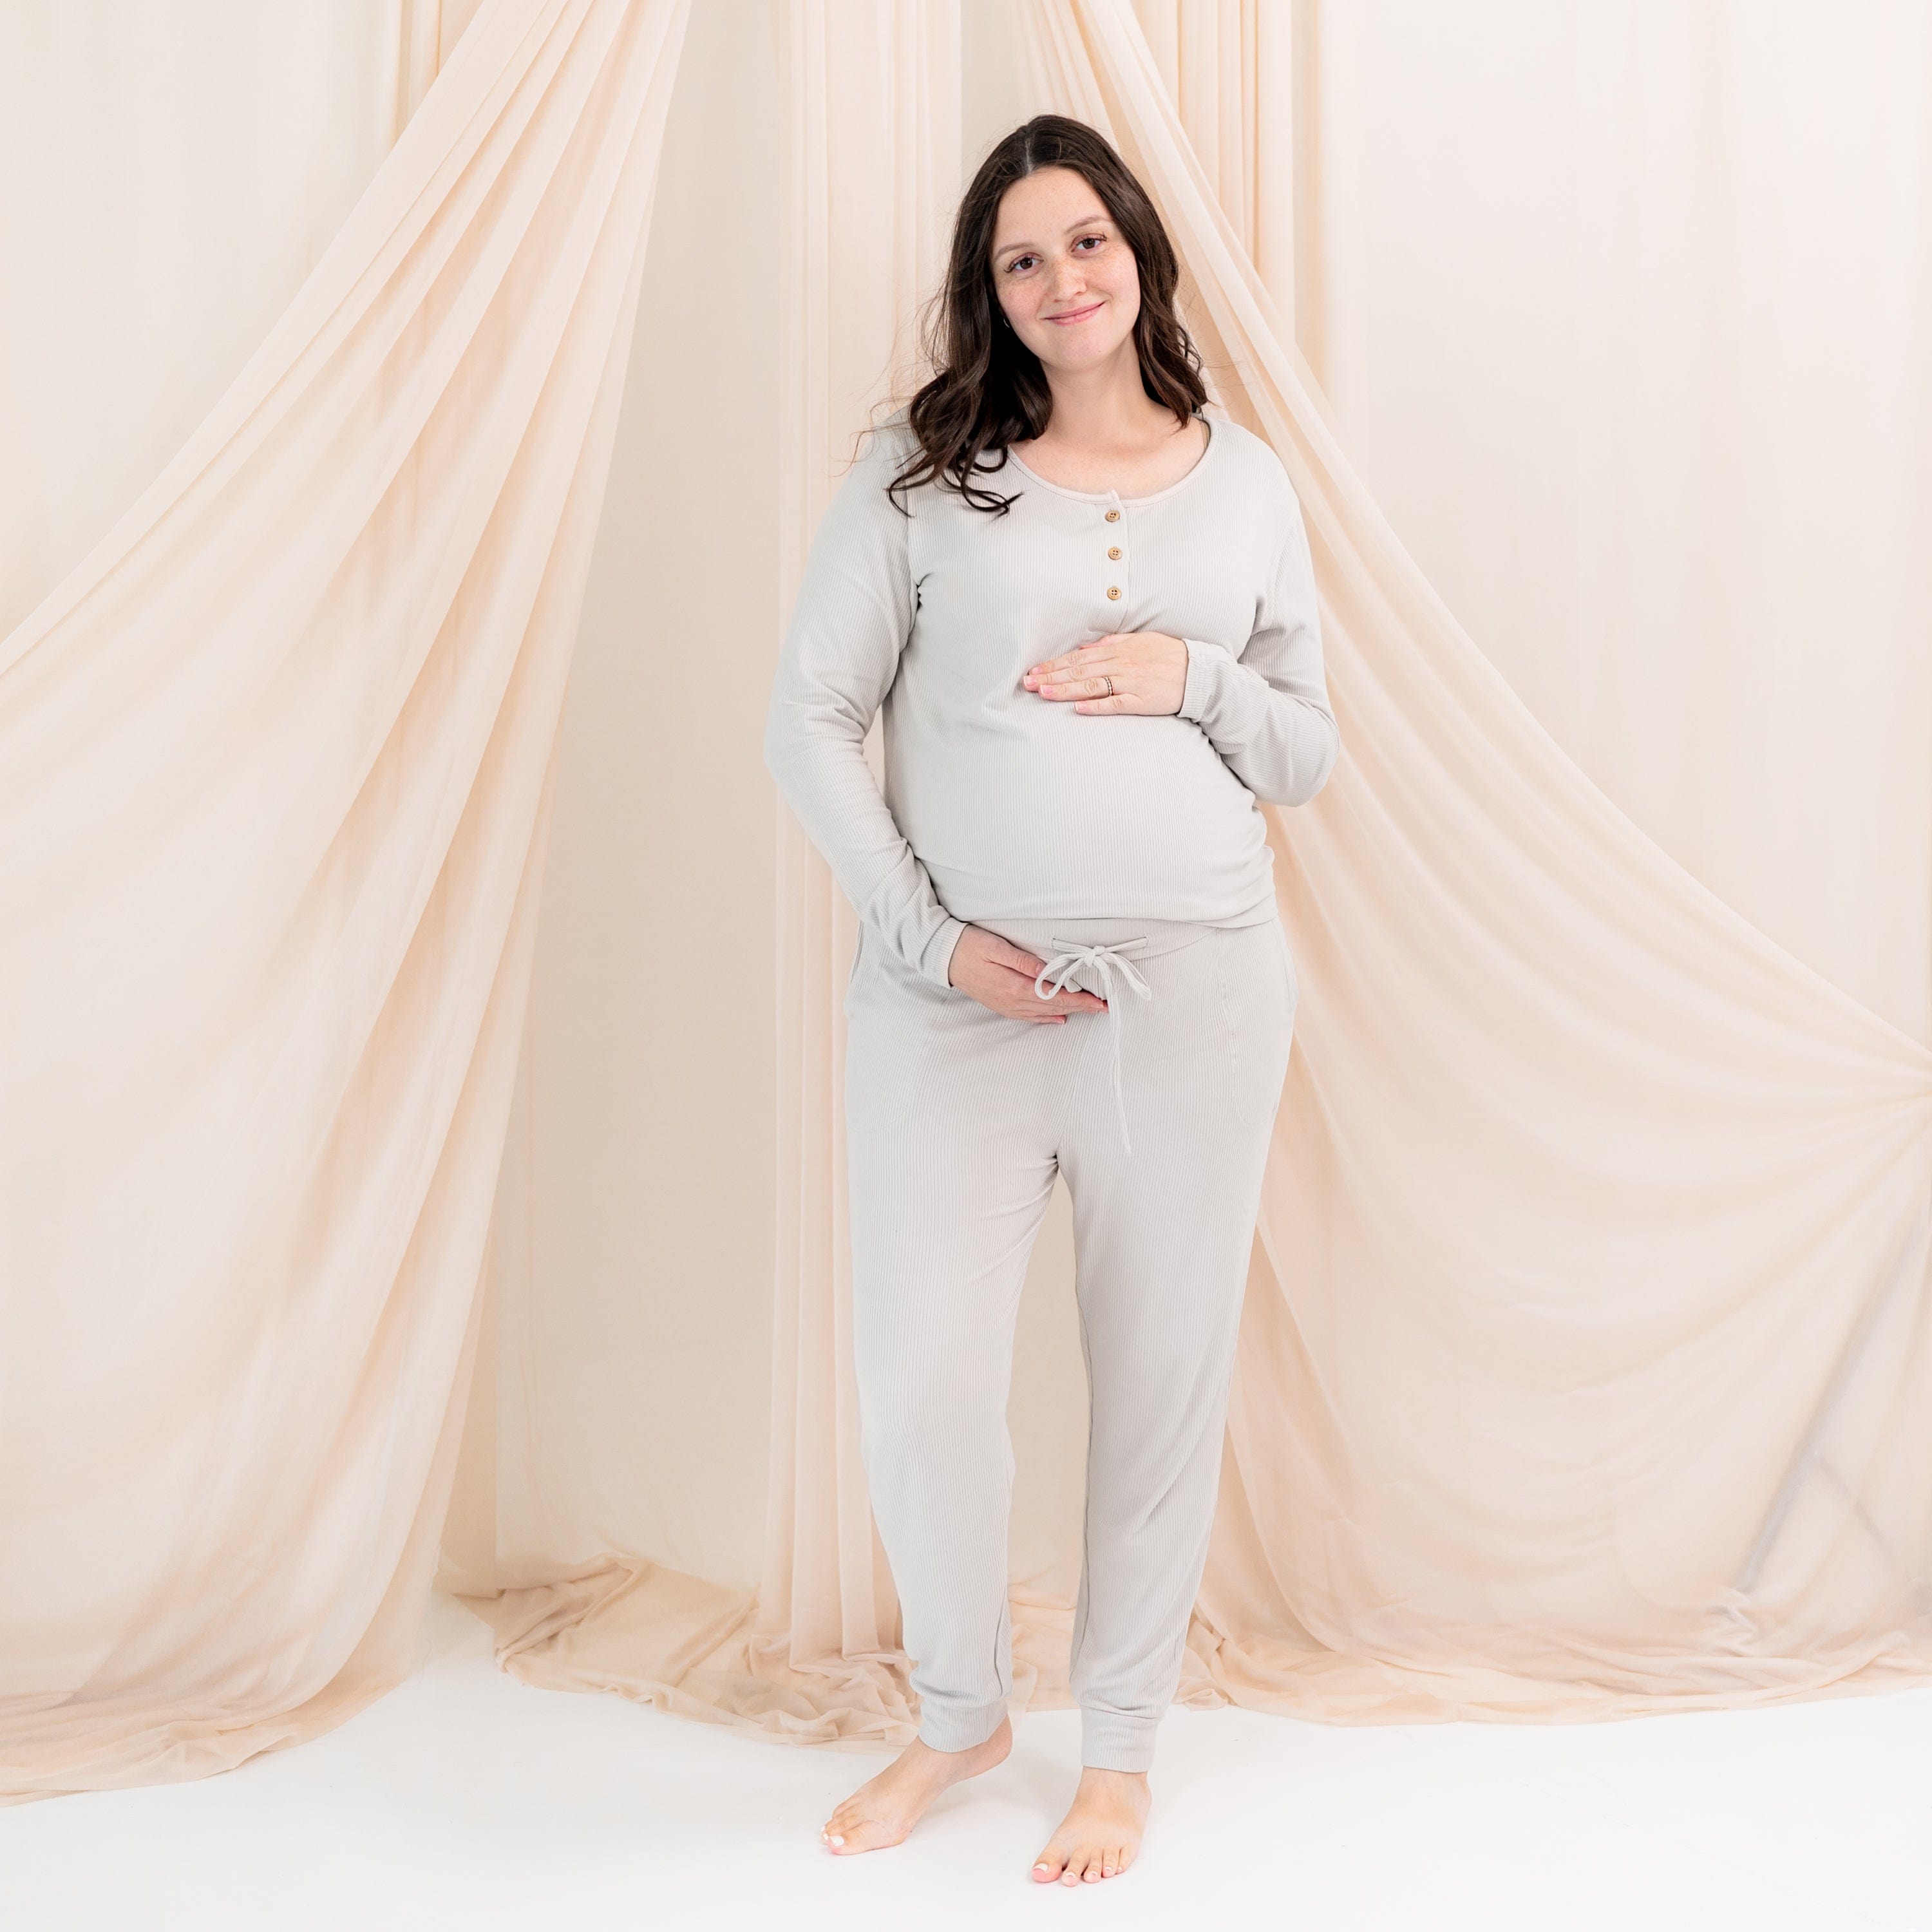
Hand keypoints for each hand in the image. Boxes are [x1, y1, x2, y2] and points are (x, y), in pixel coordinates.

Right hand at [947, 926, 1109, 1023]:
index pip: (1055, 996)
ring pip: (1043, 1014)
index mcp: (1014, 986)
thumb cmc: (970, 946)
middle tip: (1103, 1008)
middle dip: (1080, 1008)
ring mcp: (1005, 1006)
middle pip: (1053, 1008)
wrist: (943, 957)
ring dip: (1067, 1013)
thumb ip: (1024, 962)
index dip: (1080, 1000)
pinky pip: (1028, 1017)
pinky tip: (1058, 1020)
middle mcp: (1012, 1001)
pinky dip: (1046, 1019)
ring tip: (1088, 1012)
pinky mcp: (1000, 1005)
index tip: (1099, 1001)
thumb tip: (1049, 974)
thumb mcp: (998, 948)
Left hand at [1022, 631, 1187, 715]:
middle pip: (1079, 671)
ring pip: (1091, 686)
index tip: (1034, 670)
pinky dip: (1096, 706)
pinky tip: (1078, 708)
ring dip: (1065, 690)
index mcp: (1118, 651)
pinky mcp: (1141, 701)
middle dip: (1051, 677)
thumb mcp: (1140, 641)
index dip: (1054, 665)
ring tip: (1043, 693)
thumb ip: (1113, 643)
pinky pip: (1116, 704)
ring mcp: (1130, 683)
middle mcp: (1121, 665)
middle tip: (1027, 683)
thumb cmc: (1168, 656)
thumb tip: (1086, 648)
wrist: (1198, 672)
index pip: (1078, 659)